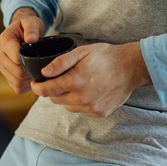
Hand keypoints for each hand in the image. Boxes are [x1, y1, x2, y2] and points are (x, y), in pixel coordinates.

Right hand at [0, 8, 45, 94]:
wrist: (23, 33)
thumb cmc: (28, 27)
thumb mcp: (32, 22)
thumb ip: (32, 28)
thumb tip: (31, 39)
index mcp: (4, 41)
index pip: (15, 57)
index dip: (29, 59)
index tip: (38, 55)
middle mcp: (0, 55)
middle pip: (17, 72)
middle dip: (32, 70)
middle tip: (42, 65)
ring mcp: (2, 67)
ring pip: (17, 82)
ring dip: (30, 79)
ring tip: (38, 70)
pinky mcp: (7, 77)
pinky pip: (17, 88)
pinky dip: (28, 85)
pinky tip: (33, 76)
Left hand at [30, 42, 150, 117]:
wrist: (131, 67)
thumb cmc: (106, 57)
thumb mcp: (82, 52)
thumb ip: (61, 62)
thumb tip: (44, 72)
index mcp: (75, 82)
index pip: (47, 90)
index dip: (37, 87)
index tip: (35, 83)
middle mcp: (82, 98)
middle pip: (55, 99)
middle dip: (53, 90)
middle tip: (58, 79)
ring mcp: (91, 108)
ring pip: (67, 106)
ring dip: (66, 97)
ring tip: (76, 83)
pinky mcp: (99, 113)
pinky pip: (81, 110)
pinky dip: (79, 102)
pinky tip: (87, 90)